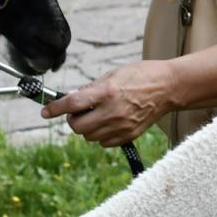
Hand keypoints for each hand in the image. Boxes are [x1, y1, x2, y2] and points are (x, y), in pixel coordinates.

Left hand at [42, 60, 175, 146]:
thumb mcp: (114, 74)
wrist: (170, 87)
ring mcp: (122, 125)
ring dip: (87, 128)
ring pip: (89, 137)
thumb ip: (91, 89)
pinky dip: (101, 135)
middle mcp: (113, 111)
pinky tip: (109, 122)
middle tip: (79, 112)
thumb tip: (71, 100)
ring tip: (97, 116)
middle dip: (73, 120)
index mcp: (107, 92)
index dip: (54, 109)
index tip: (46, 111)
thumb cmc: (142, 76)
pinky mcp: (130, 135)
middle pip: (77, 127)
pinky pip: (104, 143)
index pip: (72, 104)